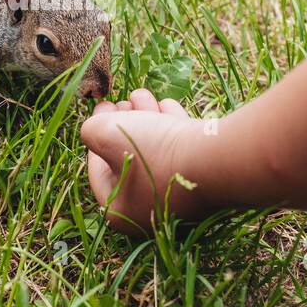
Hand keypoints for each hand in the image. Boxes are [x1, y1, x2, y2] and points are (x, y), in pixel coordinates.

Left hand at [80, 88, 216, 234]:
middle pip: (129, 160)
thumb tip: (95, 128)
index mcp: (121, 212)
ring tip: (143, 95)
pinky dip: (172, 128)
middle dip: (125, 123)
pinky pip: (180, 154)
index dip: (96, 134)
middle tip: (124, 100)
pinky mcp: (204, 183)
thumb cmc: (153, 150)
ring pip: (155, 152)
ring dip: (147, 119)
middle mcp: (151, 211)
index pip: (98, 171)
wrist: (217, 159)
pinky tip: (168, 106)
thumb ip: (89, 130)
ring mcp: (180, 199)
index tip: (102, 108)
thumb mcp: (105, 134)